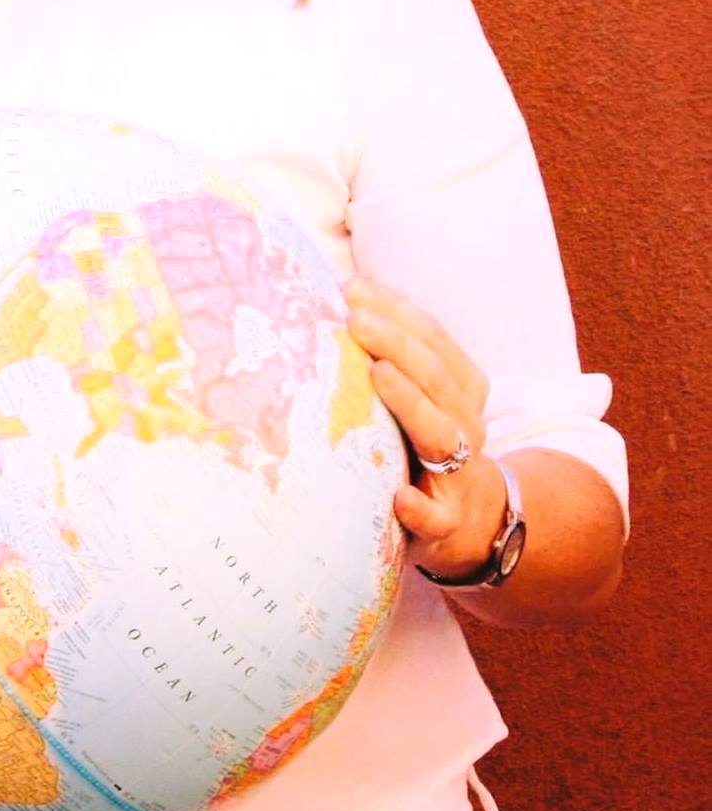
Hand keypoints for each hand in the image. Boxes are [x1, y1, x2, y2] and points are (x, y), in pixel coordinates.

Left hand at [343, 278, 506, 579]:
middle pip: (435, 376)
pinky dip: (419, 507)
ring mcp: (458, 473)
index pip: (434, 339)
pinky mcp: (446, 522)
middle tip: (353, 318)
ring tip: (377, 374)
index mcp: (460, 388)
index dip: (397, 311)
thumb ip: (392, 357)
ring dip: (410, 403)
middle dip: (396, 343)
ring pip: (441, 434)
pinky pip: (436, 516)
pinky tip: (399, 498)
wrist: (473, 522)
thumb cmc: (427, 444)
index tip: (352, 288)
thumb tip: (338, 301)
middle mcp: (465, 424)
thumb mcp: (423, 397)